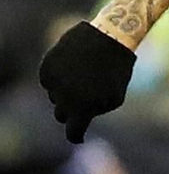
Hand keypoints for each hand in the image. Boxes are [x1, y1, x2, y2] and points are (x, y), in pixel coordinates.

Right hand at [38, 21, 136, 144]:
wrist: (108, 37)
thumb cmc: (116, 71)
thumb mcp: (114, 97)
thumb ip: (95, 111)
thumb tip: (80, 118)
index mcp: (83, 108)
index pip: (73, 132)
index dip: (76, 136)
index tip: (78, 136)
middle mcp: (65, 97)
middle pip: (61, 115)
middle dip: (71, 113)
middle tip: (82, 102)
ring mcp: (54, 82)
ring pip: (54, 97)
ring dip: (65, 94)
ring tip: (81, 78)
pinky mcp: (47, 67)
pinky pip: (47, 81)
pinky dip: (57, 79)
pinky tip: (71, 69)